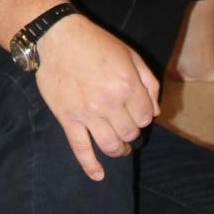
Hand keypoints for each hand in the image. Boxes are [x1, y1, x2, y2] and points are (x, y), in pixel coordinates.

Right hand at [35, 14, 159, 179]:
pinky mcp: (68, 119)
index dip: (143, 117)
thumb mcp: (131, 55)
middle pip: (129, 133)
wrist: (59, 38)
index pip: (145, 117)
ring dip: (119, 151)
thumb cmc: (97, 44)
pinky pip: (81, 149)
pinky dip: (91, 166)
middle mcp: (109, 103)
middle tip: (127, 127)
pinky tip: (99, 175)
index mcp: (127, 86)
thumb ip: (148, 83)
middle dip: (132, 133)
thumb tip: (155, 111)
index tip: (137, 113)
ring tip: (121, 149)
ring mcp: (88, 114)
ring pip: (110, 145)